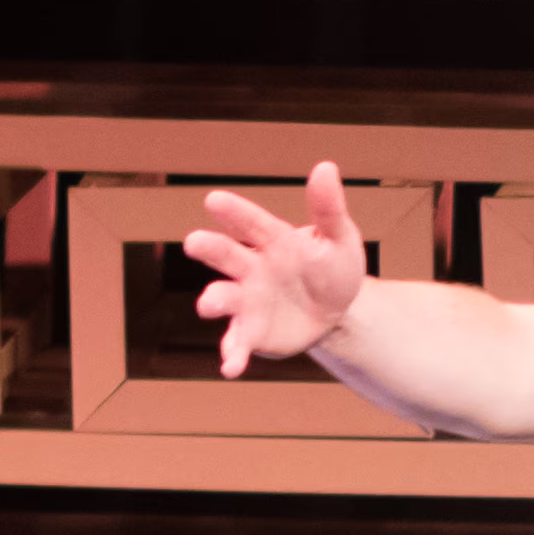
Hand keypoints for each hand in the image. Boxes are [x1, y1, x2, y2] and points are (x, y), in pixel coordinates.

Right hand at [181, 164, 371, 371]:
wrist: (336, 312)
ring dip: (214, 300)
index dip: (234, 212)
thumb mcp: (339, 238)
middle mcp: (251, 267)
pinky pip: (237, 342)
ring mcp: (247, 300)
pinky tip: (230, 368)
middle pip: (226, 254)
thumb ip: (328, 209)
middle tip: (194, 242)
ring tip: (208, 305)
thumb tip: (326, 167)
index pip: (251, 222)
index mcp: (271, 239)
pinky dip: (232, 354)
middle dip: (210, 248)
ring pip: (224, 298)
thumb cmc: (332, 266)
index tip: (214, 200)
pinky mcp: (251, 332)